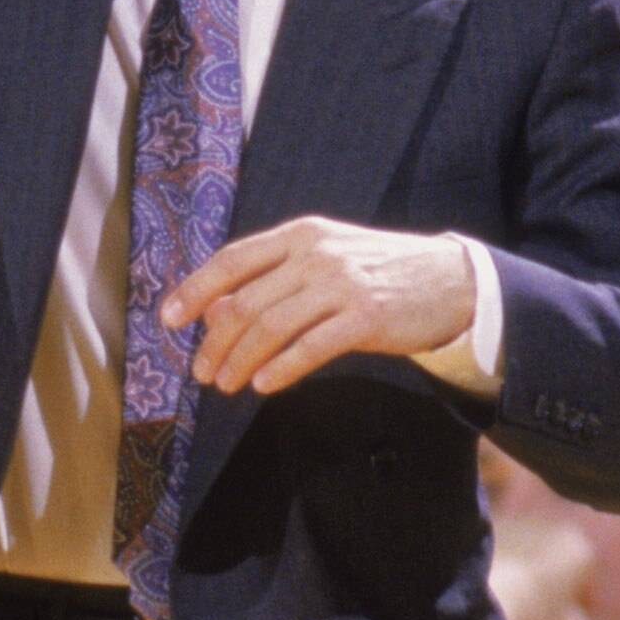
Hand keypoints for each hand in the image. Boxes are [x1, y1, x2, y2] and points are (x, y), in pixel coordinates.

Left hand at [161, 219, 474, 397]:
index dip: (196, 289)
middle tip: (201, 372)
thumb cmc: (378, 273)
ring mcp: (342, 285)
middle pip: (246, 301)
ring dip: (241, 360)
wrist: (450, 280)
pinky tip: (264, 385)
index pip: (233, 260)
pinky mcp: (366, 319)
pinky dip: (282, 368)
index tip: (169, 319)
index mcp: (300, 235)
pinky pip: (312, 347)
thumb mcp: (324, 262)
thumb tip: (215, 310)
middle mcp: (316, 255)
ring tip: (226, 384)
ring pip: (272, 326)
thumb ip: (274, 280)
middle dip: (215, 341)